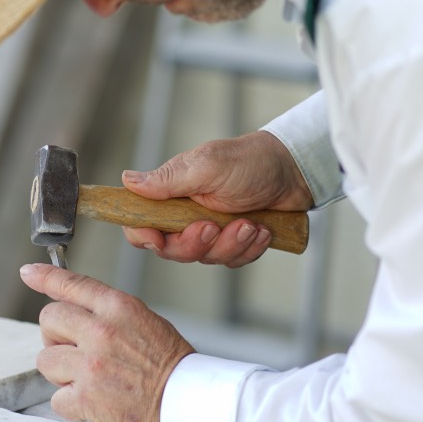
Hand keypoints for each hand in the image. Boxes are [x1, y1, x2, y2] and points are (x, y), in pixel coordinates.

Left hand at [19, 263, 194, 421]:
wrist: (187, 402)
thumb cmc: (170, 365)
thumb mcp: (144, 321)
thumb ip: (108, 313)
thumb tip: (74, 309)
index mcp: (119, 308)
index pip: (72, 284)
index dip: (46, 277)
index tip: (29, 273)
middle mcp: (101, 332)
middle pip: (49, 319)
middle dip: (56, 335)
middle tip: (75, 350)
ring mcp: (91, 366)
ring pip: (45, 360)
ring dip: (60, 371)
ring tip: (88, 378)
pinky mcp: (86, 398)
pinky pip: (56, 397)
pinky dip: (71, 403)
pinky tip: (94, 402)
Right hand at [121, 131, 312, 266]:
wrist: (294, 171)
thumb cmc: (250, 161)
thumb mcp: (207, 166)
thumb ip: (169, 180)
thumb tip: (128, 182)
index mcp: (172, 194)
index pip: (141, 224)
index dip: (144, 237)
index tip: (159, 238)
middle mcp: (186, 215)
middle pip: (172, 250)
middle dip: (195, 243)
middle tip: (214, 226)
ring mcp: (211, 230)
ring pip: (206, 258)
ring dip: (230, 244)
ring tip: (249, 223)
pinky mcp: (234, 242)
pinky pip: (232, 261)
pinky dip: (249, 248)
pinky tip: (261, 230)